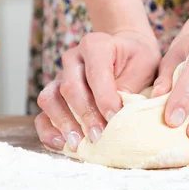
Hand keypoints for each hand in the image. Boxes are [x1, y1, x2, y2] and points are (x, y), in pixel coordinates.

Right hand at [35, 30, 160, 151]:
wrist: (126, 50)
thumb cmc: (137, 58)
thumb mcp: (145, 64)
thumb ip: (132, 85)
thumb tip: (120, 112)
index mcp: (96, 45)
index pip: (95, 72)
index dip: (104, 97)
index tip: (114, 117)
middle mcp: (73, 58)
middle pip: (70, 87)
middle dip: (85, 115)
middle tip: (98, 136)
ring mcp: (60, 75)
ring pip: (51, 98)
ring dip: (63, 123)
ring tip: (77, 143)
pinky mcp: (55, 92)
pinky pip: (43, 111)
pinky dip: (48, 128)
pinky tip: (60, 143)